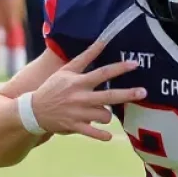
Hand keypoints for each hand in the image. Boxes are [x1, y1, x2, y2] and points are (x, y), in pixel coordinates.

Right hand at [31, 41, 145, 138]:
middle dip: (128, 94)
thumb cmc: (53, 87)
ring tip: (102, 113)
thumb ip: (85, 57)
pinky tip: (108, 135)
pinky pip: (93, 133)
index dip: (120, 68)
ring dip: (108, 115)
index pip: (103, 73)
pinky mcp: (75, 126)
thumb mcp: (66, 70)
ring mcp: (78, 113)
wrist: (33, 110)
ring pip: (105, 115)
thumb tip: (102, 40)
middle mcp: (80, 97)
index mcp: (78, 82)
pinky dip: (102, 135)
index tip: (135, 64)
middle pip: (109, 96)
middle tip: (144, 92)